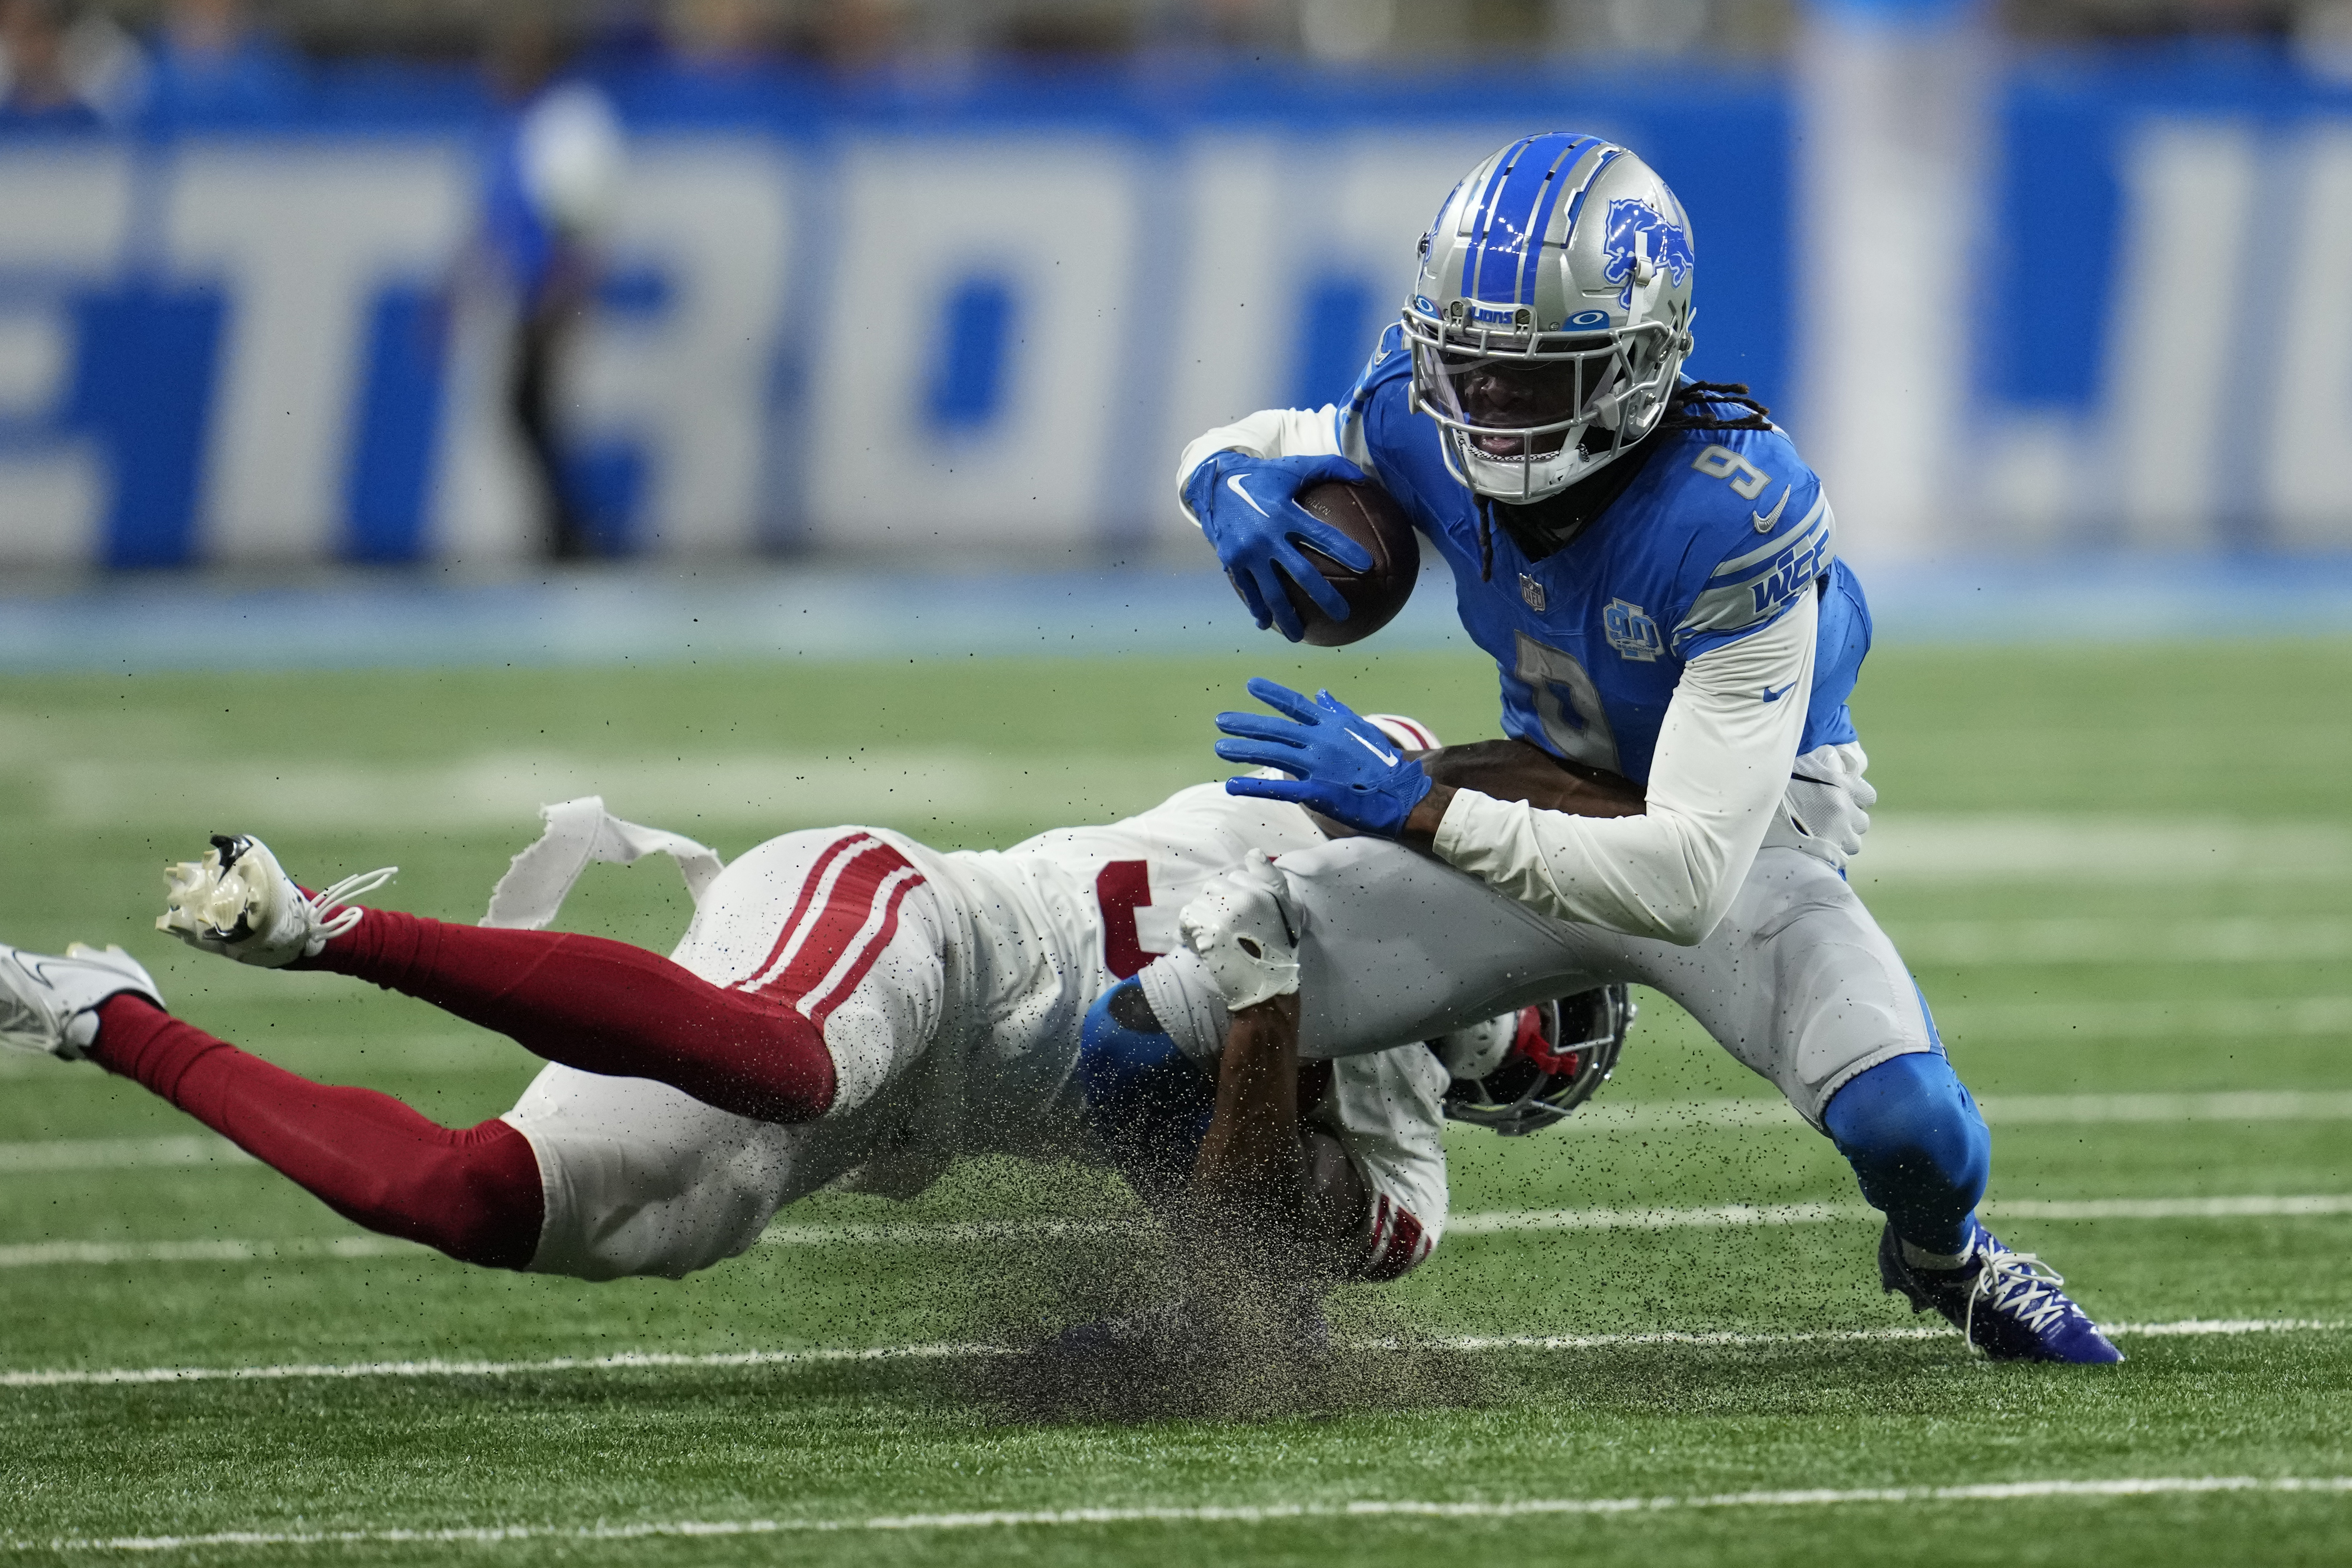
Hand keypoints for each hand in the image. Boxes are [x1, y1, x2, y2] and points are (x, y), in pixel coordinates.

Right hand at [1184, 452, 1373, 641]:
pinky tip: (1267, 624)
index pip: (1322, 535)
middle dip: (1324, 596)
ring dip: (1287, 617)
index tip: (1368, 566)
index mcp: (1285, 512)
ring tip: (1301, 637)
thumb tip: (1364, 477)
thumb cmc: (1263, 476)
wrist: (1213, 483)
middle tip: (1343, 614)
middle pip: (1302, 573)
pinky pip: (1248, 591)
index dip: (1346, 550)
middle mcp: (1267, 535)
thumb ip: (1331, 468)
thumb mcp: (1295, 467)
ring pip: (1271, 592)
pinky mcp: (1232, 561)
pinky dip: (1257, 609)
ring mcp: (1247, 552)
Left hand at [1213, 678, 1434, 837]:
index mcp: (1331, 725)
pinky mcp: (1317, 792)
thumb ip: (1337, 711)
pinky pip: (1279, 788)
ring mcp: (1317, 766)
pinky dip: (1254, 785)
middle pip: (1276, 729)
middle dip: (1247, 724)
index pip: (1296, 705)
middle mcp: (1321, 741)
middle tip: (1221, 721)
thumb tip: (1321, 693)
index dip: (1272, 694)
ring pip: (1273, 753)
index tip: (1250, 685)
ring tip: (1220, 748)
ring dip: (1244, 750)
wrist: (1401, 794)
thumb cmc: (1382, 762)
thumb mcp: (1362, 729)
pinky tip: (1232, 785)